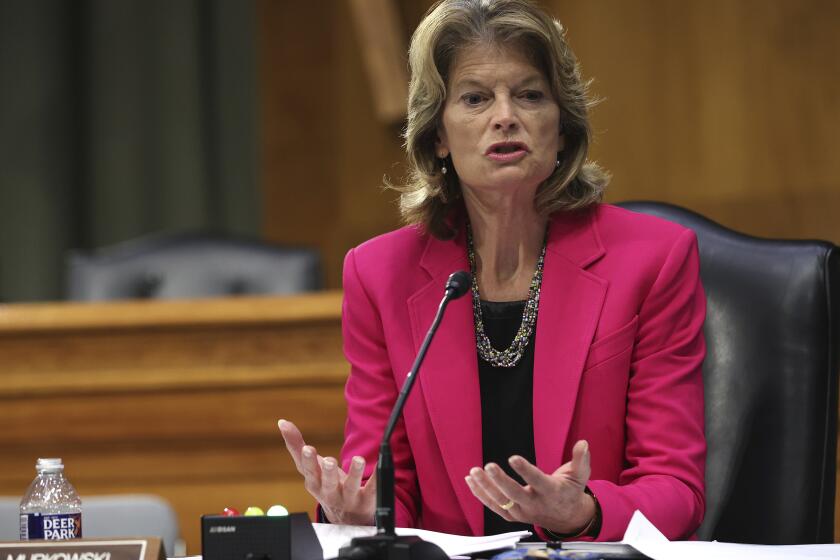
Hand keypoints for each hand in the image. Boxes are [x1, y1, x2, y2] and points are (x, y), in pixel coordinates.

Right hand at [277, 419, 375, 524]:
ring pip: (351, 487)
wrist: (345, 516)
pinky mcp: (366, 499)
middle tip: (330, 461)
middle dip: (328, 472)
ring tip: (358, 460)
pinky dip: (376, 478)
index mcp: (314, 482)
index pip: (309, 471)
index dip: (308, 461)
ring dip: (354, 474)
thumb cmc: (324, 484)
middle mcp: (329, 492)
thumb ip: (296, 446)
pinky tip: (379, 467)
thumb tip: (282, 422)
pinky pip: (372, 488)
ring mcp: (348, 498)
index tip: (308, 448)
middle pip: (328, 483)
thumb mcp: (310, 468)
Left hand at [464, 440, 595, 534]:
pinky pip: (494, 506)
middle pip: (514, 494)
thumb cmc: (570, 491)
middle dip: (500, 480)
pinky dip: (480, 494)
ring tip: (474, 471)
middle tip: (488, 466)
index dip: (525, 470)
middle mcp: (535, 504)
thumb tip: (583, 443)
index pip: (537, 481)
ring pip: (501, 501)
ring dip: (485, 486)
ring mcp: (522, 512)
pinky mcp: (512, 515)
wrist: (566, 519)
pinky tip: (471, 480)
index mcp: (551, 492)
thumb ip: (581, 460)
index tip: (513, 458)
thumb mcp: (580, 476)